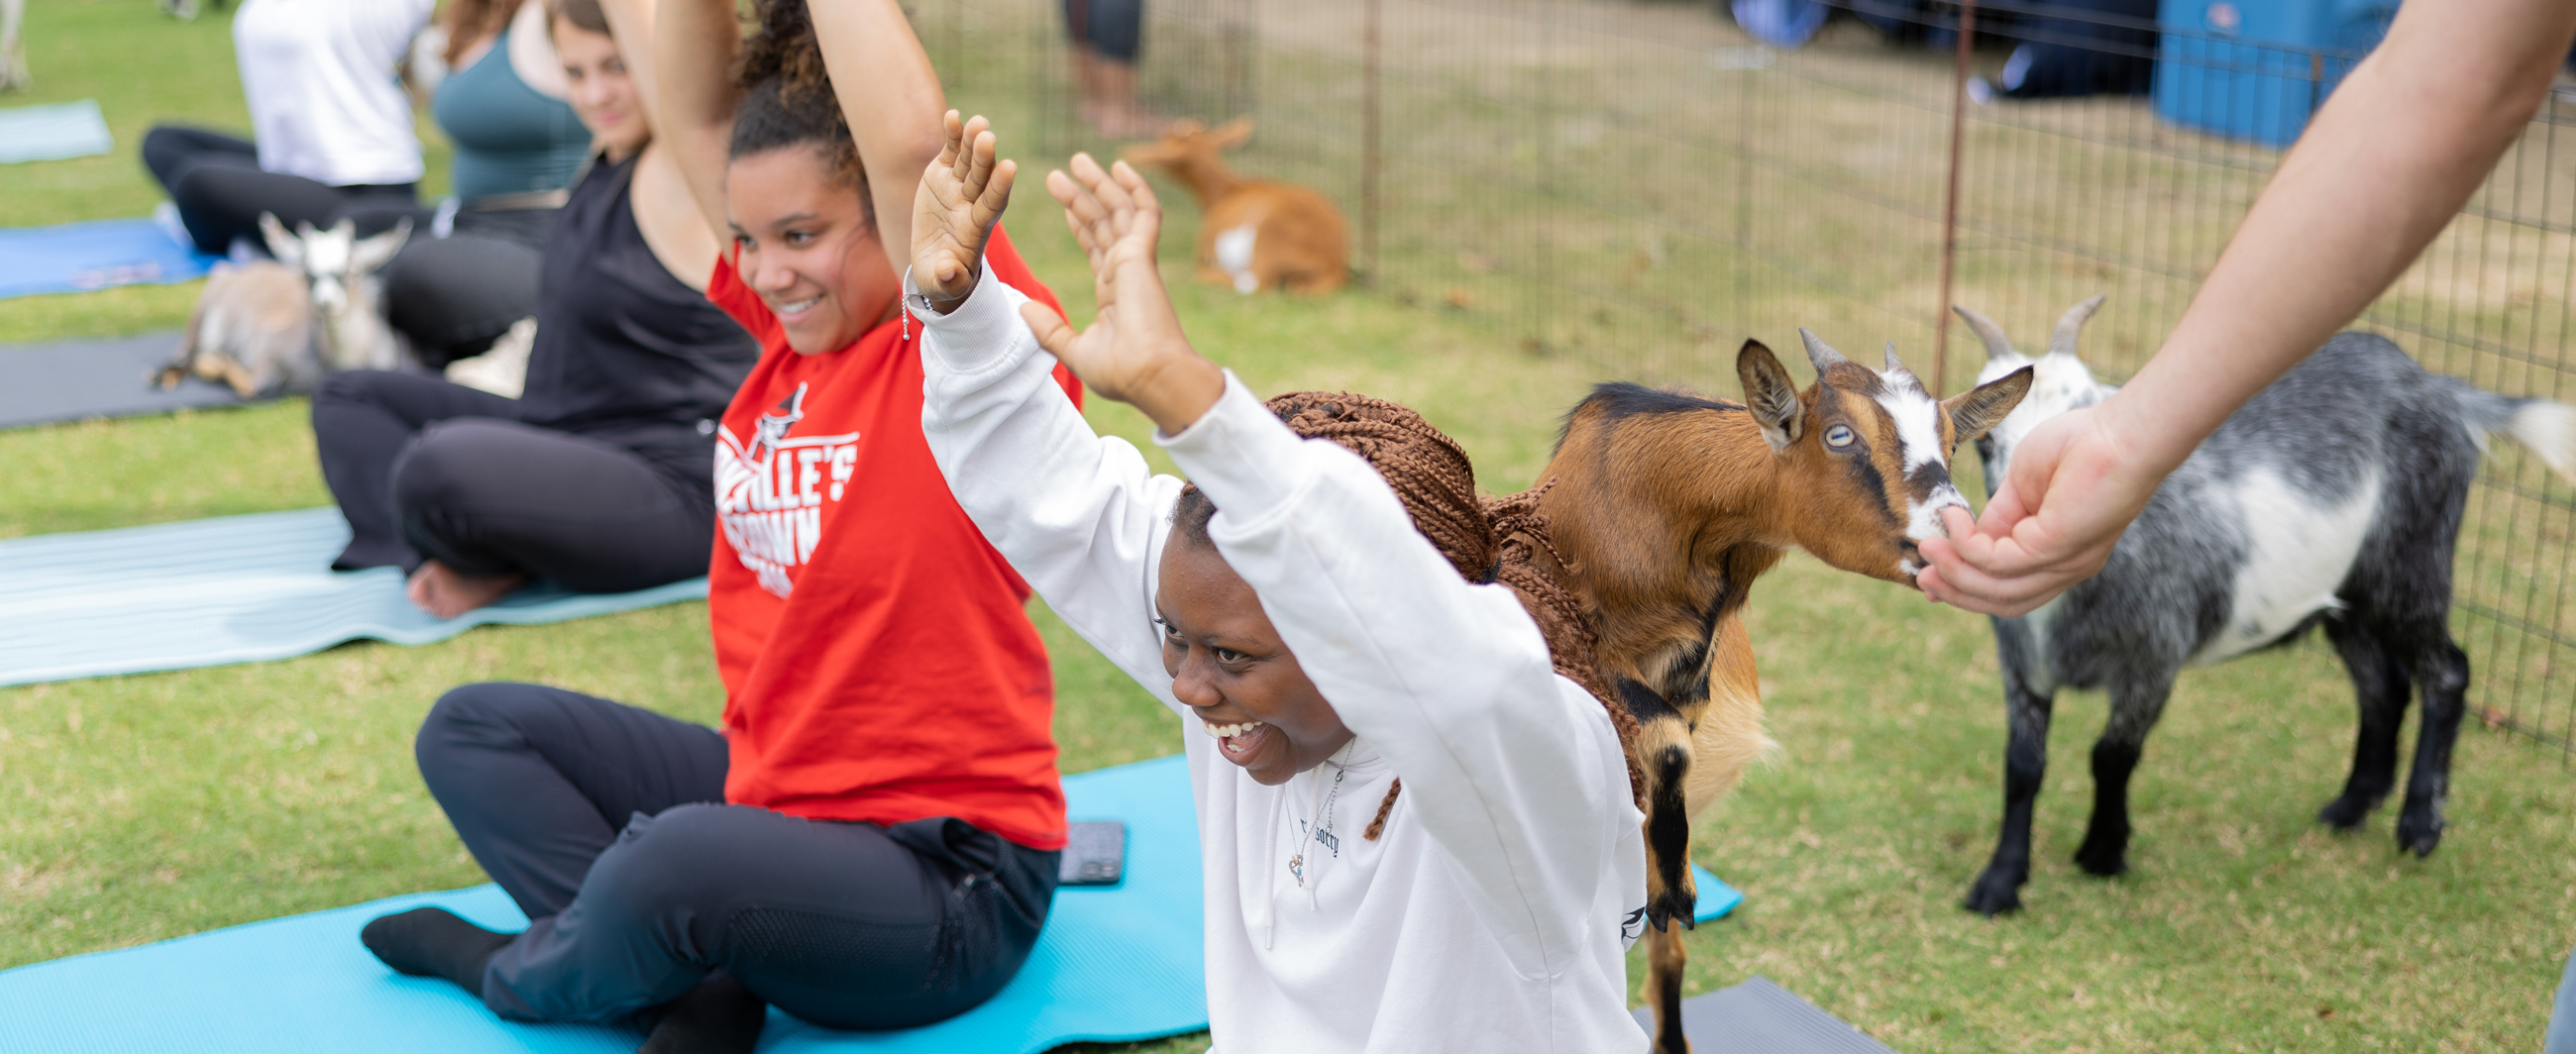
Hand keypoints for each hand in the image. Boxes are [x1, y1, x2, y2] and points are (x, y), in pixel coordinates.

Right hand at [911, 111, 1016, 308]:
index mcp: (977, 228)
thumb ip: (949, 278)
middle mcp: (972, 203)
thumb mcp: (943, 283)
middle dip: (985, 158)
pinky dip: (952, 134)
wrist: (934, 261)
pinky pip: (950, 152)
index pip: (992, 205)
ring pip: (969, 160)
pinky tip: (953, 116)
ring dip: (972, 141)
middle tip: (988, 137)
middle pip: (982, 177)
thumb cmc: (942, 277)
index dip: (1000, 187)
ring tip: (977, 121)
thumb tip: (948, 272)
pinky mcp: (943, 174)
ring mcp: (958, 186)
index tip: (1010, 167)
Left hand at [1021, 153, 1223, 433]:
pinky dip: (1135, 188)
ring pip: (1119, 211)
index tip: (1065, 204)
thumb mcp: (1074, 349)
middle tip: (1060, 173)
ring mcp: (1136, 262)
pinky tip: (1119, 167)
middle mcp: (1125, 272)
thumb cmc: (1121, 372)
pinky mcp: (1143, 255)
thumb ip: (1049, 328)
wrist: (1148, 375)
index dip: (1081, 223)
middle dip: (1082, 197)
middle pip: (1103, 224)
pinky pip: (1144, 212)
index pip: (1097, 247)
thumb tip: (1023, 309)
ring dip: (1099, 184)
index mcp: (1113, 292)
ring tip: (1077, 160)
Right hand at [1915, 405, 2164, 615]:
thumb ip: (1997, 518)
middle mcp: (2065, 568)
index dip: (1967, 585)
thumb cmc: (2080, 446)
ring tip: (1926, 551)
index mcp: (2060, 555)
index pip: (2010, 588)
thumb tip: (1967, 539)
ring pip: (1998, 589)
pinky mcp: (2056, 548)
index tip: (1930, 571)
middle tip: (1922, 578)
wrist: (2120, 431)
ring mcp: (2064, 563)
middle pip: (2003, 602)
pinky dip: (1966, 546)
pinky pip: (1997, 560)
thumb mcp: (2022, 488)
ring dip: (1955, 574)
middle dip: (1958, 592)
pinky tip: (1954, 522)